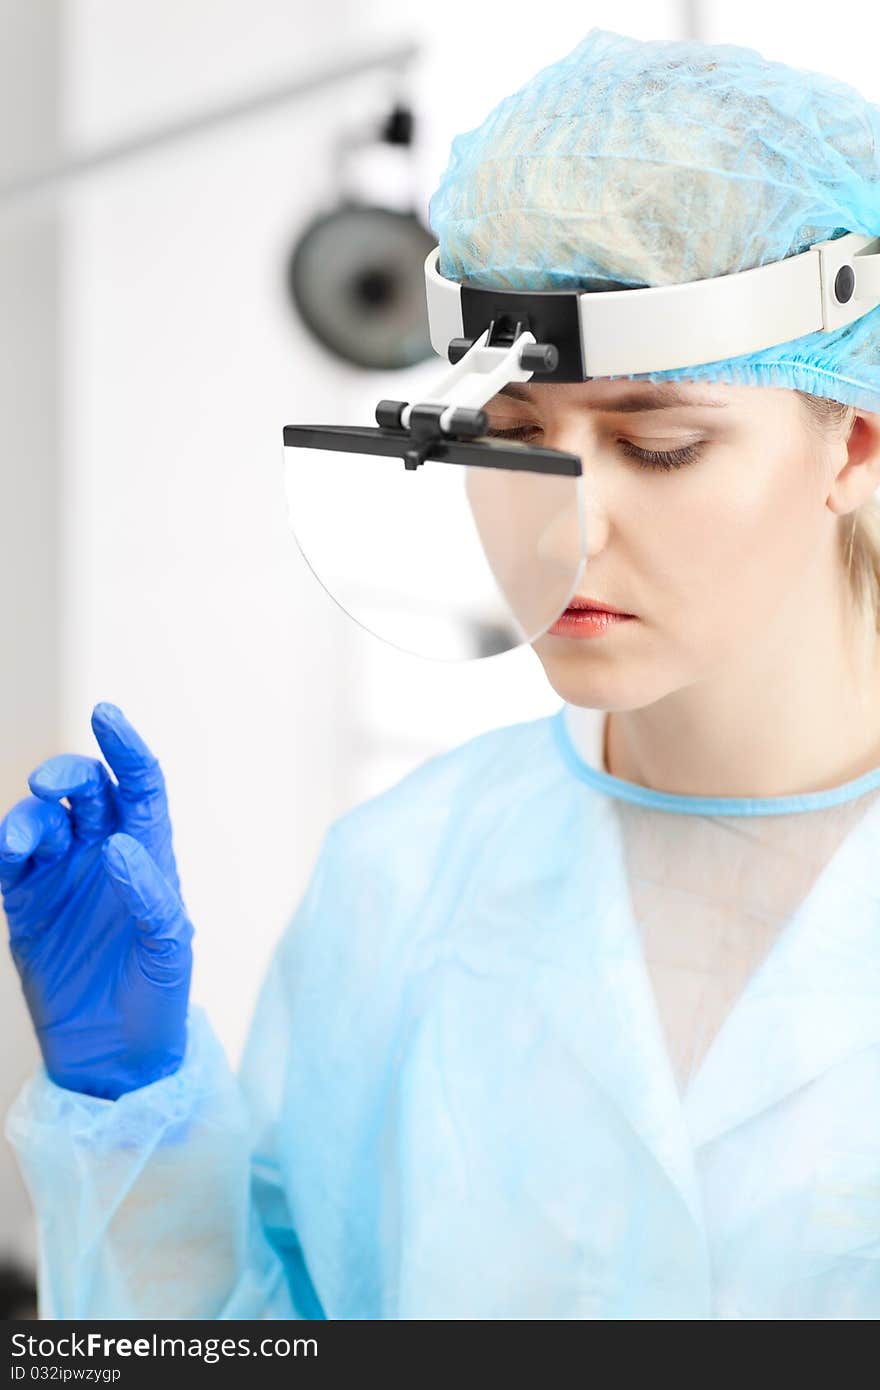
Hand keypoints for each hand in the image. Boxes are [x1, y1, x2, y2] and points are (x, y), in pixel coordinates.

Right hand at [0, 703, 192, 1099]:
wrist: (115, 1056)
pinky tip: (10, 852)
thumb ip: (149, 894)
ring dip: (30, 817)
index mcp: (150, 852)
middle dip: (68, 773)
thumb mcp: (167, 947)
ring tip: (23, 841)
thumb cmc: (158, 997)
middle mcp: (104, 853)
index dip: (125, 746)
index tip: (106, 714)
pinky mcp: (27, 904)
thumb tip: (118, 847)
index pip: (139, 784)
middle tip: (50, 781)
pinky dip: (7, 847)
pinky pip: (11, 861)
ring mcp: (63, 876)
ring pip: (42, 820)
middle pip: (86, 791)